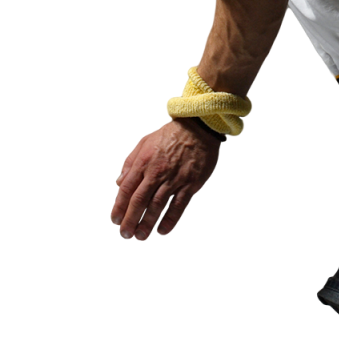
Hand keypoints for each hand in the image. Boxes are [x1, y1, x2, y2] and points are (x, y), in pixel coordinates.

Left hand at [111, 119, 221, 240]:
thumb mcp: (145, 141)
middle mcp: (157, 172)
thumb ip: (130, 161)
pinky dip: (170, 220)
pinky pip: (178, 205)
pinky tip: (163, 230)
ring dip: (148, 223)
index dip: (119, 207)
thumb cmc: (171, 134)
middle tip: (126, 234)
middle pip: (140, 201)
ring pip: (157, 206)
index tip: (116, 220)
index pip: (126, 189)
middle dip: (131, 220)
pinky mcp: (191, 183)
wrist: (199, 126)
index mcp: (143, 162)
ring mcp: (174, 178)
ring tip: (141, 236)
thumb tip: (118, 181)